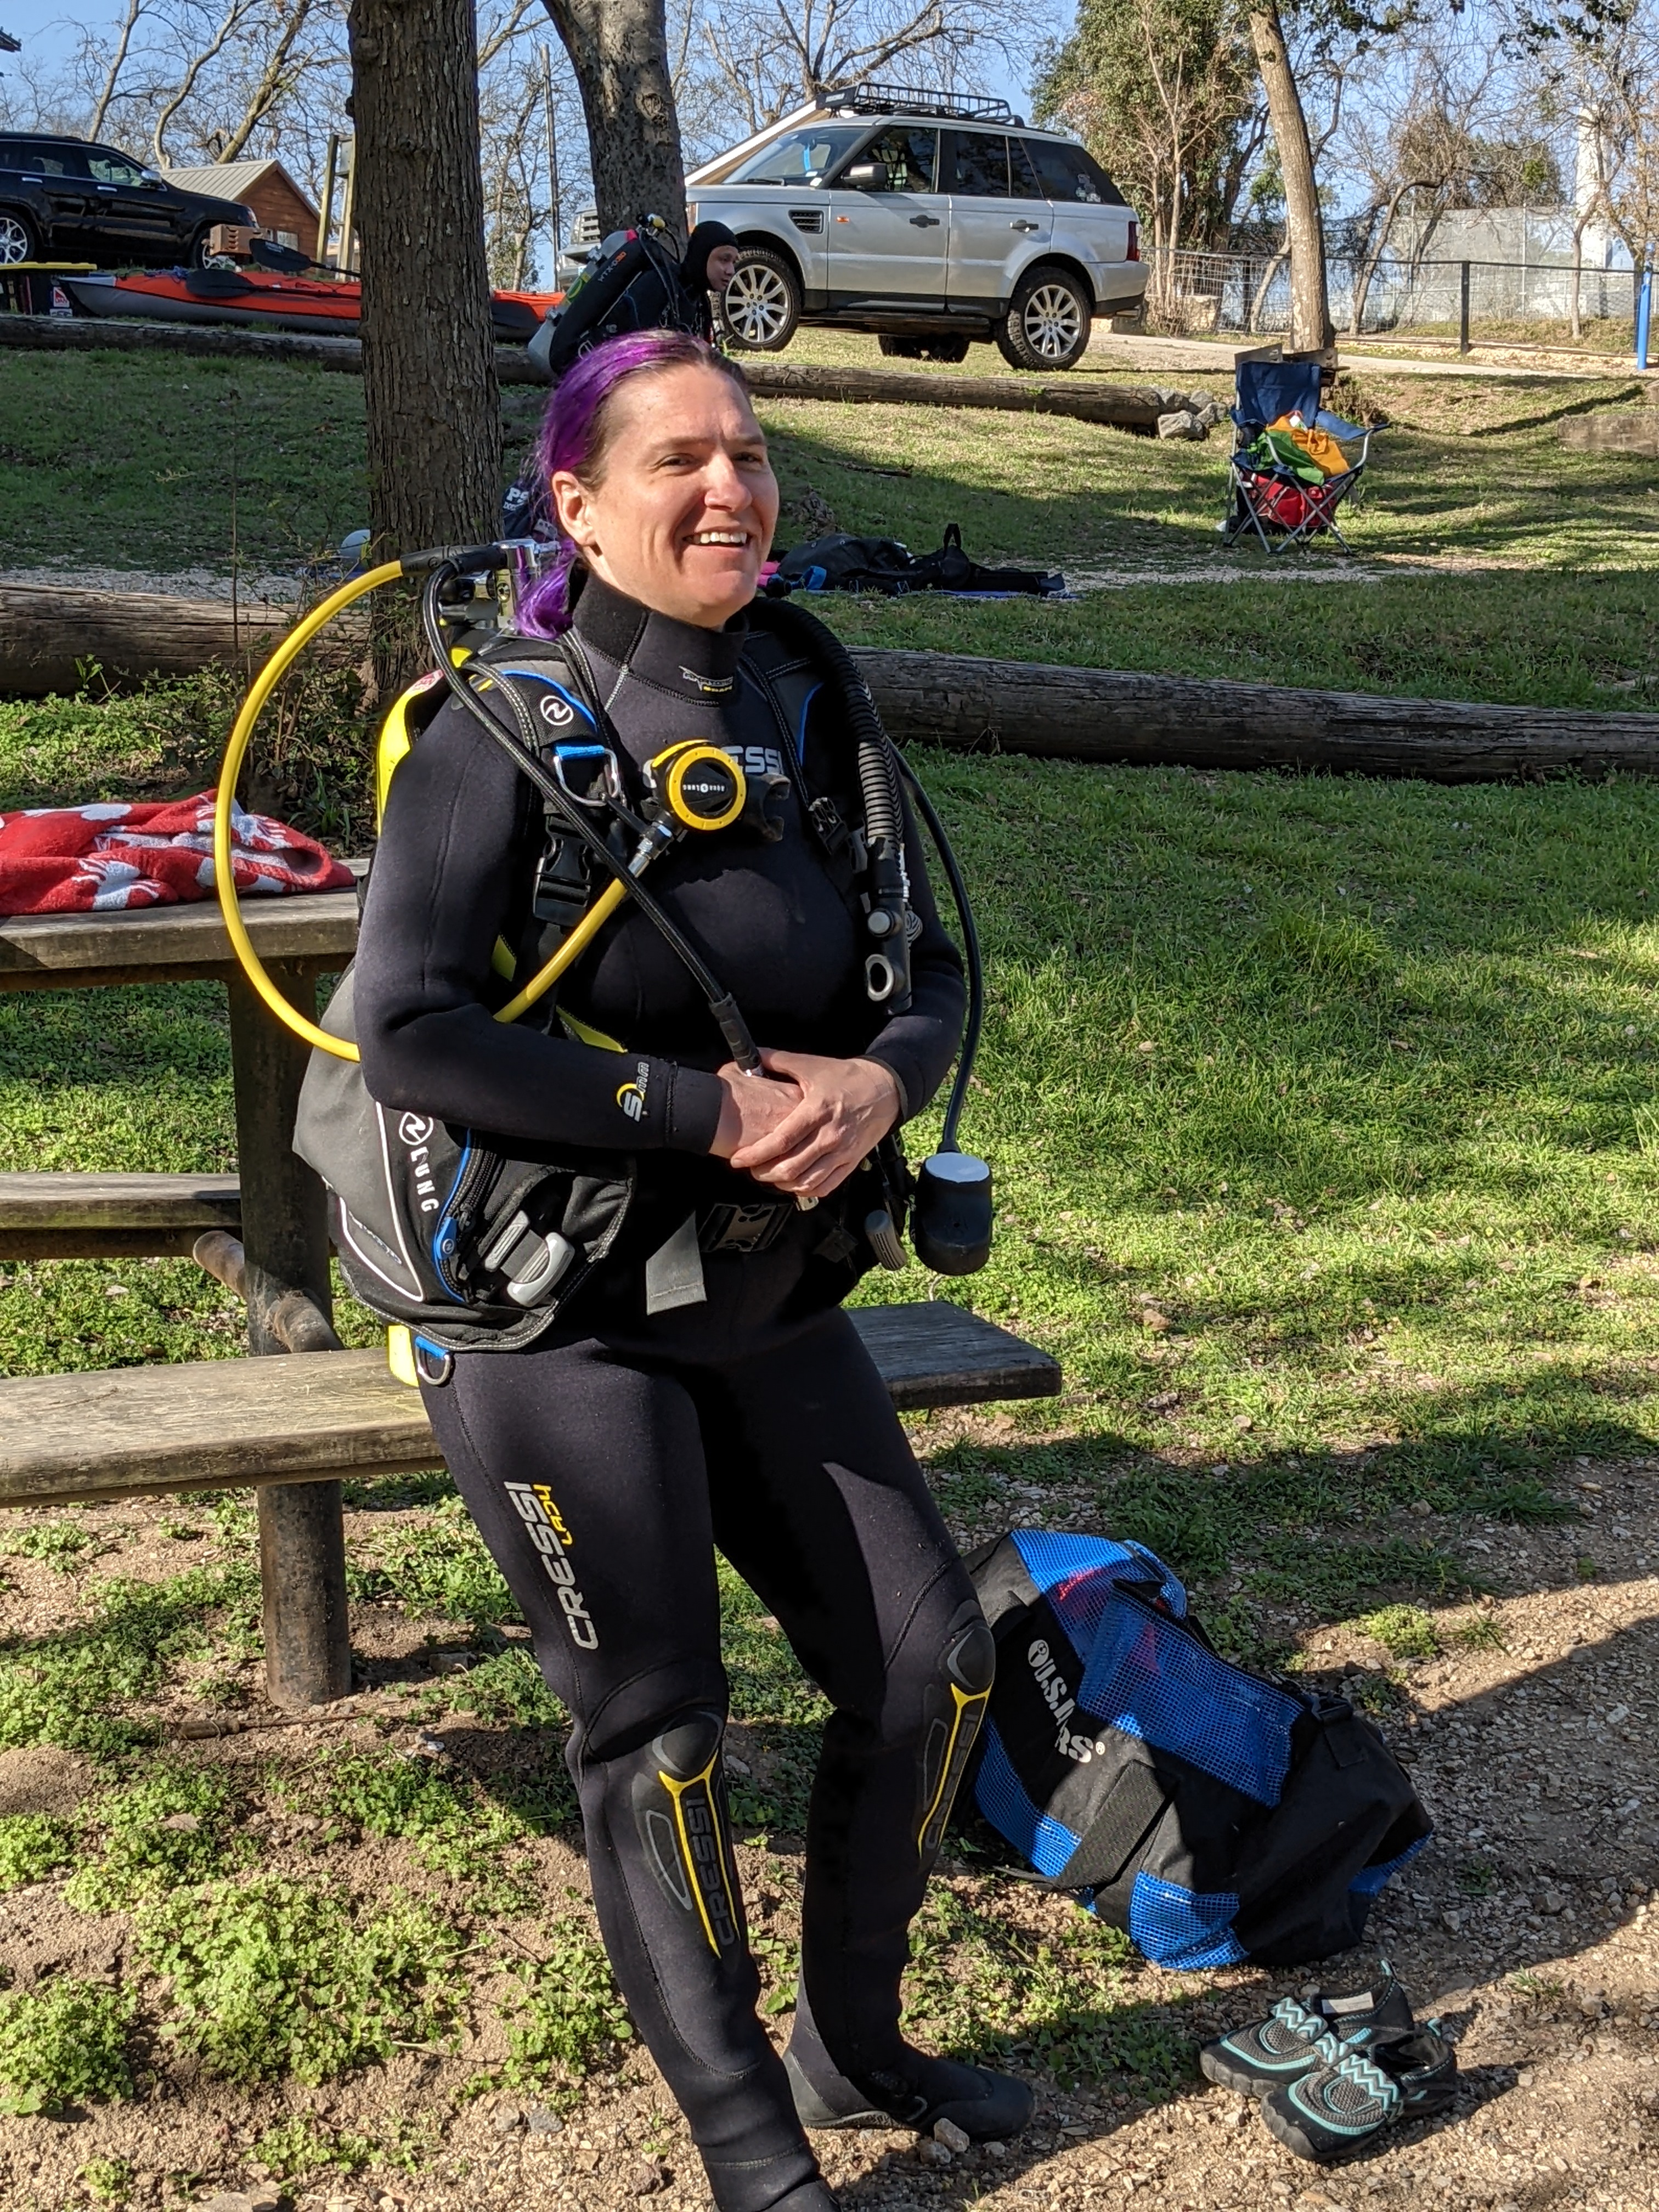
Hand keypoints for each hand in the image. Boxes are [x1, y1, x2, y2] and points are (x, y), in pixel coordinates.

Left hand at [725, 1049, 903, 1198]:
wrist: (885, 1089)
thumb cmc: (848, 1078)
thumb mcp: (813, 1065)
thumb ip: (779, 1061)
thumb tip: (752, 1057)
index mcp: (817, 1110)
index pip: (782, 1140)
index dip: (756, 1153)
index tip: (739, 1160)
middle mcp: (830, 1135)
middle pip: (791, 1166)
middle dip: (764, 1173)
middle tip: (751, 1169)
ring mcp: (842, 1152)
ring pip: (807, 1181)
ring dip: (783, 1184)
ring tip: (769, 1176)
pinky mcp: (852, 1162)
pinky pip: (826, 1186)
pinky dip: (806, 1190)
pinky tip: (794, 1183)